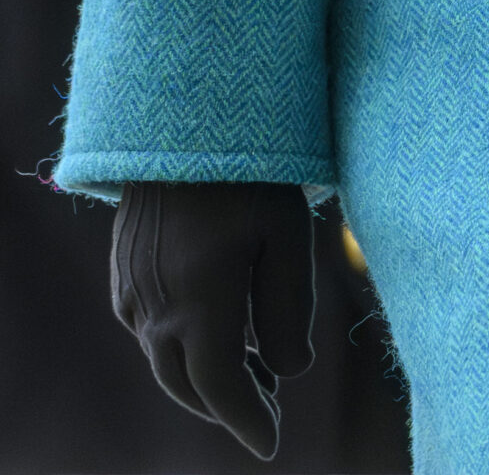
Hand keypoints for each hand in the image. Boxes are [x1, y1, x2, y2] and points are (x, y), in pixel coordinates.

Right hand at [111, 181, 314, 459]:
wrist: (176, 120)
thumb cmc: (246, 170)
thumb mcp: (286, 233)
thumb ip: (289, 309)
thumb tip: (291, 372)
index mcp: (198, 306)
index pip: (221, 389)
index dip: (248, 422)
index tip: (272, 444)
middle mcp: (155, 311)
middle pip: (188, 386)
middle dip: (228, 405)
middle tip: (266, 407)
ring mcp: (132, 293)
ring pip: (165, 362)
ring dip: (203, 377)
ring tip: (253, 368)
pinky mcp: (122, 274)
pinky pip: (149, 332)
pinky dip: (181, 347)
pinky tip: (213, 329)